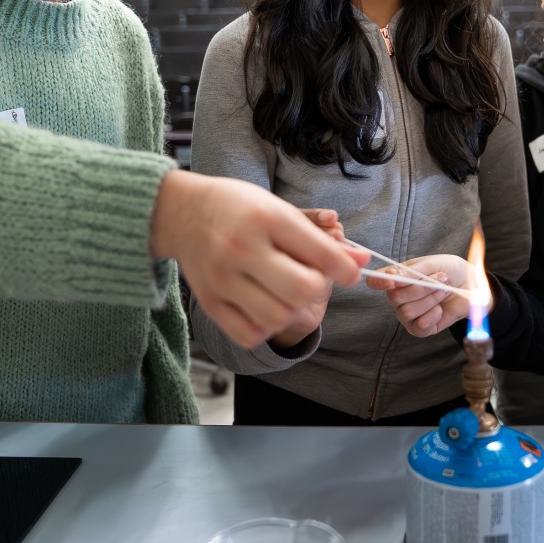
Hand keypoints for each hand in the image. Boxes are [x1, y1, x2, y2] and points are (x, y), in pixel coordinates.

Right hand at [151, 170, 368, 348]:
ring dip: (294, 311)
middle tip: (312, 280)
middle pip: (300, 291)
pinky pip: (250, 335)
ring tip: (288, 294)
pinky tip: (266, 307)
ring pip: (278, 317)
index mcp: (266, 217)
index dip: (347, 269)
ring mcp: (222, 278)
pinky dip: (267, 328)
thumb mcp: (280, 211)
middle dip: (318, 290)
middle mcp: (242, 247)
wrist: (181, 212)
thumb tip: (362, 261)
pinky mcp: (209, 301)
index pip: (321, 253)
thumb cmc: (239, 208)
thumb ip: (320, 239)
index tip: (350, 272)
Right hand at [366, 254, 482, 336]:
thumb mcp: (431, 264)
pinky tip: (441, 308)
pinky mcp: (421, 329)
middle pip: (394, 297)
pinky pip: (419, 326)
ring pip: (408, 311)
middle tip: (440, 278)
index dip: (378, 281)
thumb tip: (390, 277)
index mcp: (397, 278)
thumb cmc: (450, 270)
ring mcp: (408, 315)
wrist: (473, 286)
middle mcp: (398, 297)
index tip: (392, 279)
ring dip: (431, 299)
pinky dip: (434, 315)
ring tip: (444, 290)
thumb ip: (411, 272)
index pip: (375, 281)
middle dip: (421, 287)